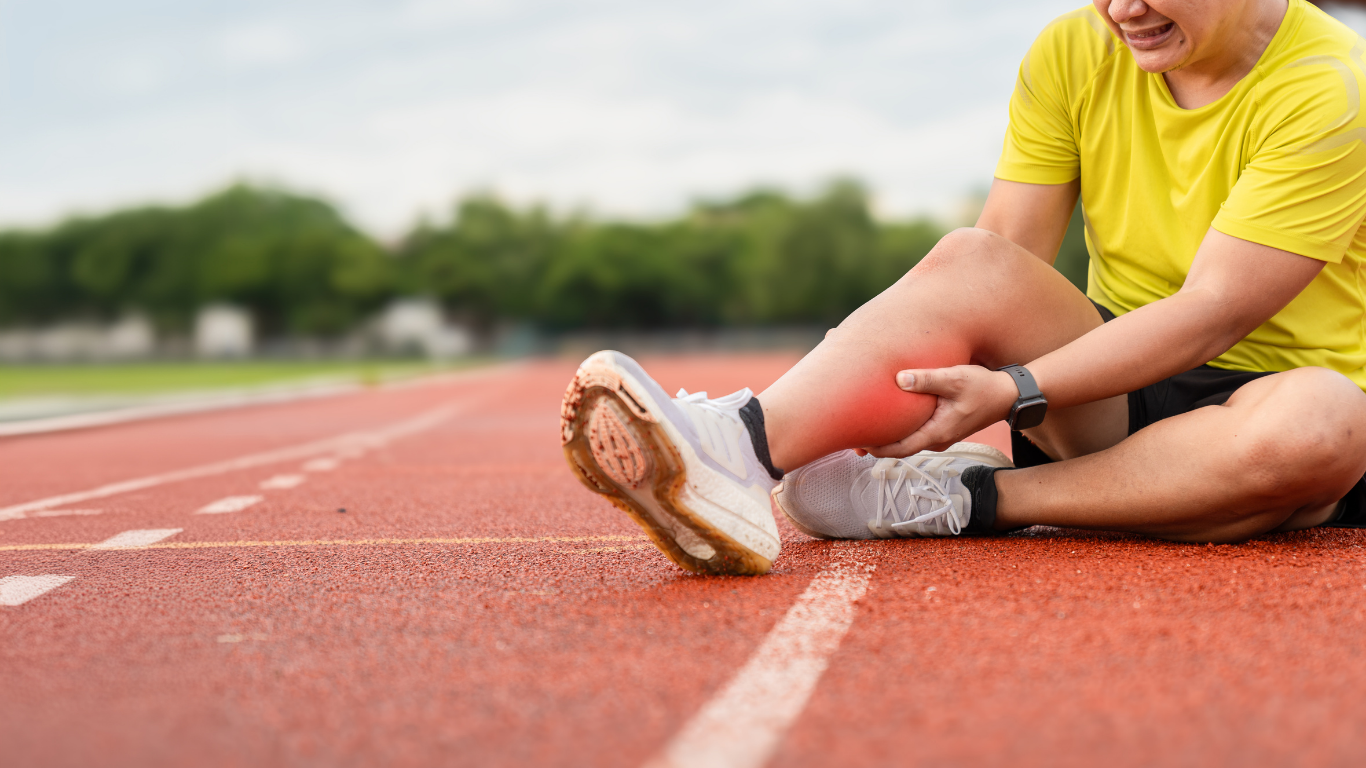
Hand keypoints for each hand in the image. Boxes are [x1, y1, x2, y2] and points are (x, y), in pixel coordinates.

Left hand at [858, 365, 1019, 457]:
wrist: (1007, 395)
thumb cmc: (983, 387)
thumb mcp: (955, 379)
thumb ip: (927, 379)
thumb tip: (899, 379)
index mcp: (937, 433)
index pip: (900, 449)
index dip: (877, 448)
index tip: (858, 443)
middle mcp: (936, 440)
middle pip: (899, 447)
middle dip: (876, 442)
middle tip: (852, 434)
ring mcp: (939, 436)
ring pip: (906, 440)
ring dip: (887, 435)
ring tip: (864, 425)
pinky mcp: (941, 428)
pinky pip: (915, 432)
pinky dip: (899, 427)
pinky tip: (888, 416)